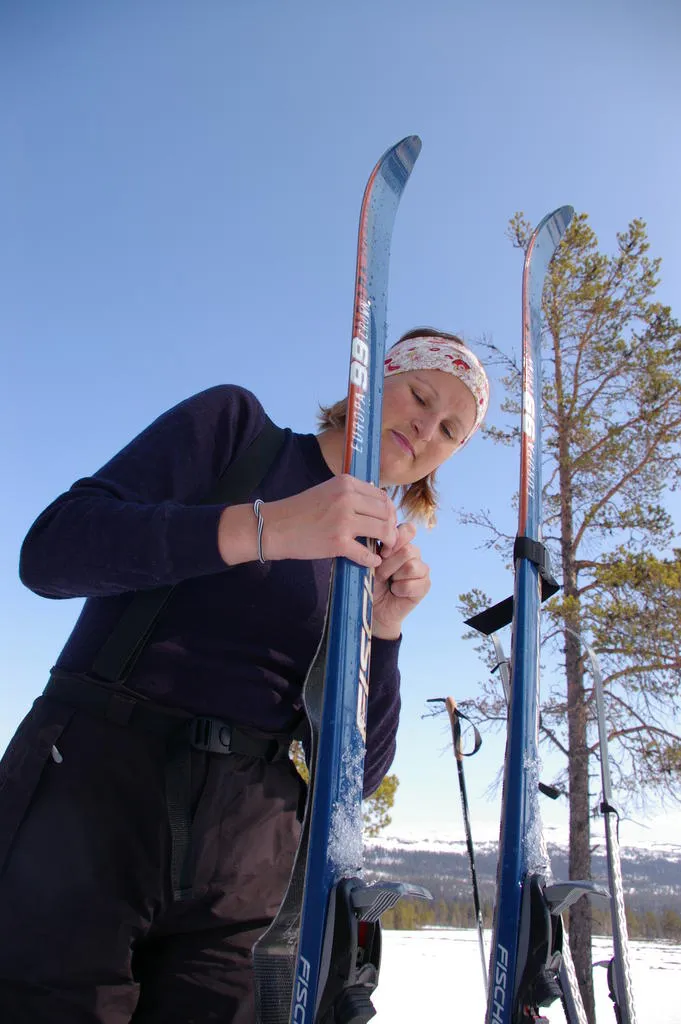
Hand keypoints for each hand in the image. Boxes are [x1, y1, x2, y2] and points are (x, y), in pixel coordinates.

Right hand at [262, 475, 397, 568]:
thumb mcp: (327, 490)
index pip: (382, 496)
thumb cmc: (300, 510)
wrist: (275, 526)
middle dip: (392, 527)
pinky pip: (366, 554)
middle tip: (389, 539)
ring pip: (383, 530)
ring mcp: (343, 521)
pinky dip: (373, 560)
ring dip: (389, 543)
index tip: (387, 522)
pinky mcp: (337, 543)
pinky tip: (372, 561)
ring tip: (384, 549)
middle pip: (387, 513)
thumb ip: (351, 493)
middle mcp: (347, 498)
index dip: (389, 512)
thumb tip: (377, 499)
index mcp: (346, 483)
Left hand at [372, 523, 430, 639]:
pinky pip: (412, 584)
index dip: (396, 540)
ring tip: (389, 583)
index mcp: (401, 543)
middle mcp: (414, 553)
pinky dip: (400, 590)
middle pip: (408, 551)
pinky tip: (396, 592)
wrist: (375, 607)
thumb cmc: (370, 581)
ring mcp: (422, 569)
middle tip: (380, 575)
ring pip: (411, 567)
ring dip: (394, 578)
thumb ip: (377, 548)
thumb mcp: (370, 561)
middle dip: (389, 565)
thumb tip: (382, 539)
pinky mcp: (425, 585)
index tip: (381, 553)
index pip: (408, 530)